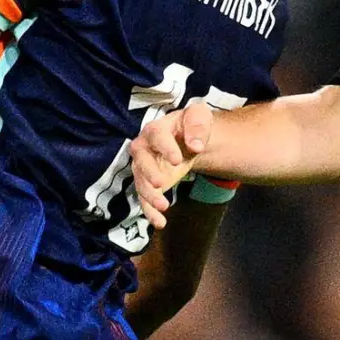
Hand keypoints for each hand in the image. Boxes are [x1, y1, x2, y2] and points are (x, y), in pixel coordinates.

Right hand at [130, 102, 213, 229]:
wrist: (188, 139)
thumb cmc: (191, 125)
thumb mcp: (199, 116)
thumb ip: (198, 124)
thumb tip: (196, 145)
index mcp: (157, 129)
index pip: (157, 136)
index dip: (165, 148)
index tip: (177, 160)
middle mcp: (144, 148)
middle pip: (141, 160)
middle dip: (149, 173)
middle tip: (160, 184)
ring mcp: (144, 168)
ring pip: (140, 182)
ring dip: (148, 196)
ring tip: (163, 206)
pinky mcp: (148, 184)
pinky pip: (144, 199)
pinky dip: (149, 212)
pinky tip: (160, 223)